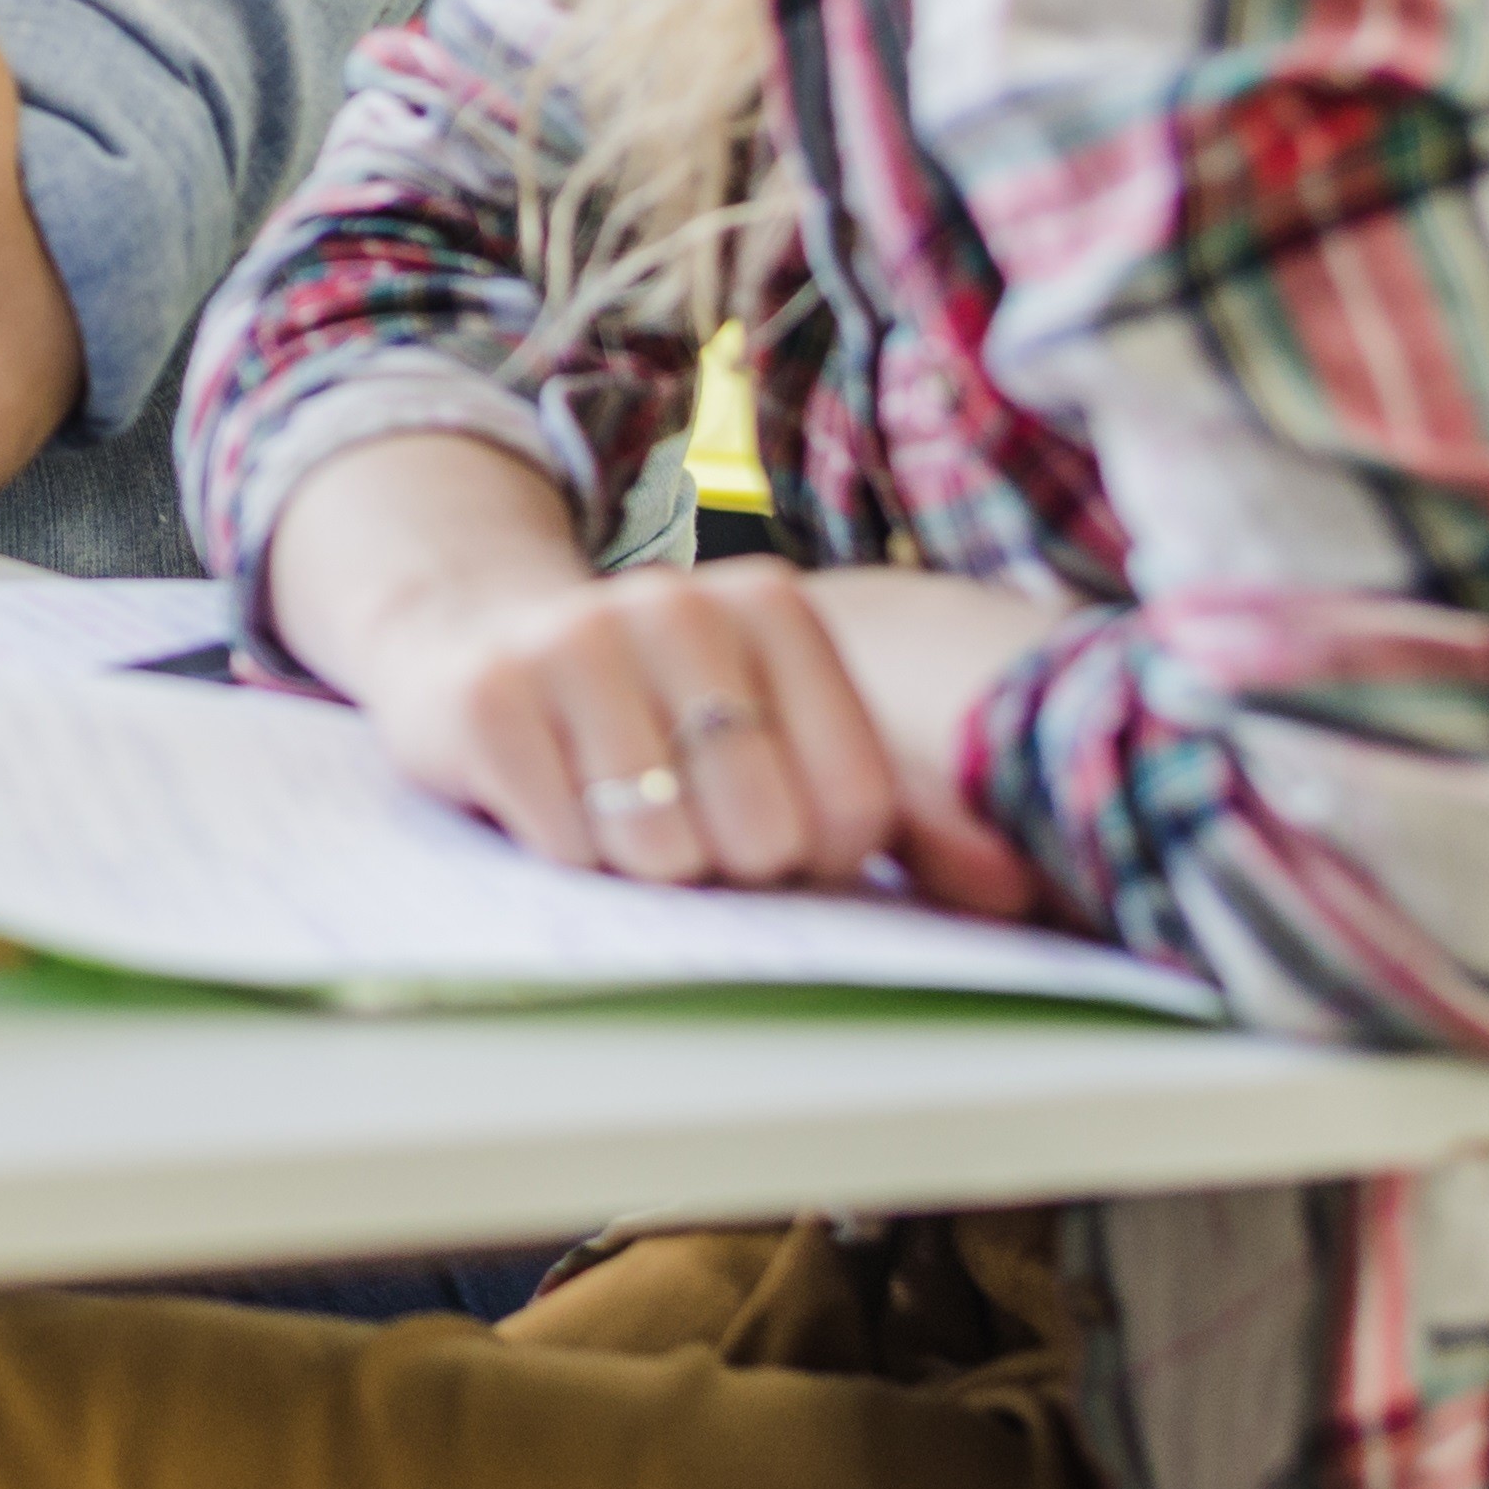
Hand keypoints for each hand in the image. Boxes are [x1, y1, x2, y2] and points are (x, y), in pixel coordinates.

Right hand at [336, 551, 1045, 917]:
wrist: (473, 636)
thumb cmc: (653, 710)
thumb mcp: (778, 732)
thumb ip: (899, 807)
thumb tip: (1015, 886)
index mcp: (773, 606)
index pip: (853, 804)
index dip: (813, 854)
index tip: (764, 821)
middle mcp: (677, 602)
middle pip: (762, 831)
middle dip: (725, 863)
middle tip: (682, 821)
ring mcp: (575, 641)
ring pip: (663, 848)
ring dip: (641, 866)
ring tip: (613, 806)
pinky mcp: (487, 696)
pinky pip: (565, 845)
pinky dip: (564, 853)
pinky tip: (548, 794)